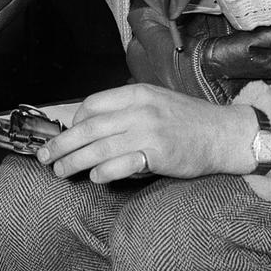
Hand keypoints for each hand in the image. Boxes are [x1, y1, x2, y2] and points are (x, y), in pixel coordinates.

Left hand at [35, 83, 258, 183]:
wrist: (225, 134)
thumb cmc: (189, 121)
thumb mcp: (156, 102)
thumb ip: (127, 110)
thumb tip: (92, 127)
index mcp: (136, 93)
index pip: (92, 104)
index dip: (73, 121)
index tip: (66, 134)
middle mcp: (139, 110)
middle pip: (88, 127)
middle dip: (61, 143)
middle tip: (45, 156)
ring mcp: (148, 132)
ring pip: (98, 147)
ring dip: (74, 161)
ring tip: (60, 171)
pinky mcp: (158, 155)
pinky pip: (121, 164)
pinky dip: (103, 172)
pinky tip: (95, 177)